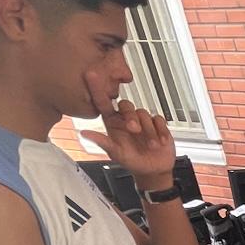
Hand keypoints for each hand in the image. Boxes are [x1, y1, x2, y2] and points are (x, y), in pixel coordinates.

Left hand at [82, 69, 176, 184]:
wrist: (154, 170)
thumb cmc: (133, 162)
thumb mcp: (117, 154)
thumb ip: (102, 142)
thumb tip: (84, 133)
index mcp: (113, 124)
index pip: (103, 103)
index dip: (97, 89)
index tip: (91, 74)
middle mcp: (127, 119)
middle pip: (127, 105)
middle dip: (132, 117)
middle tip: (135, 131)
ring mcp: (143, 121)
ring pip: (144, 113)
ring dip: (148, 131)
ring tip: (151, 145)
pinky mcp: (157, 124)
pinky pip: (159, 119)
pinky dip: (160, 131)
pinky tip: (160, 141)